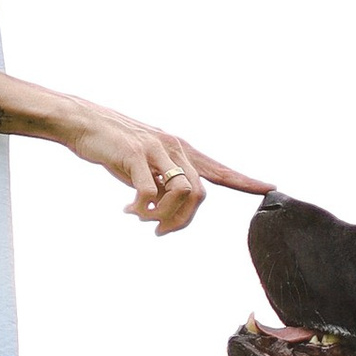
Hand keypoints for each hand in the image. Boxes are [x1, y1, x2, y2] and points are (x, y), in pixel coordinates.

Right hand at [61, 102, 272, 235]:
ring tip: (142, 218)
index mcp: (180, 151)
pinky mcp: (136, 154)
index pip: (219, 169)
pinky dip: (141, 208)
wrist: (84, 123)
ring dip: (163, 215)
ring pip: (180, 192)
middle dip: (182, 221)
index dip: (244, 180)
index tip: (271, 187)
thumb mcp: (145, 166)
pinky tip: (128, 209)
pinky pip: (149, 191)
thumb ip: (161, 184)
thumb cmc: (114, 147)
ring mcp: (156, 149)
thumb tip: (164, 209)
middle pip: (199, 193)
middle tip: (160, 232)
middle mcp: (174, 148)